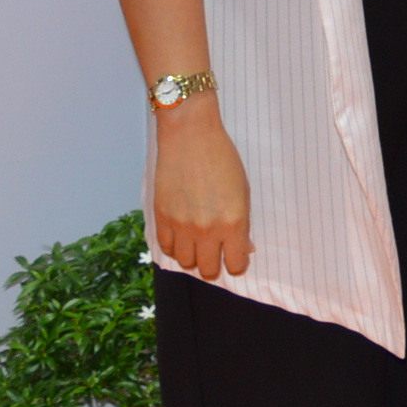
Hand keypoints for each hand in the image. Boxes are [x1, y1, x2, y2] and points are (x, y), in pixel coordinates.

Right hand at [150, 99, 251, 274]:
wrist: (190, 135)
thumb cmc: (223, 159)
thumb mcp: (243, 191)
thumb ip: (243, 224)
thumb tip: (245, 249)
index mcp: (233, 223)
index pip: (236, 266)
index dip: (237, 264)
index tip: (236, 257)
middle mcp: (207, 229)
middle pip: (208, 270)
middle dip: (215, 266)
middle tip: (216, 254)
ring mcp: (182, 225)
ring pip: (186, 263)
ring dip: (193, 257)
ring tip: (198, 244)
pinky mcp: (162, 217)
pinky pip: (166, 248)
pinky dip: (174, 247)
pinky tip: (182, 236)